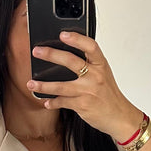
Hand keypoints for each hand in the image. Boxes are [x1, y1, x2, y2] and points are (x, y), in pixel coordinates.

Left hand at [26, 31, 142, 140]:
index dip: (76, 38)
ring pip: (61, 85)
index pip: (90, 46)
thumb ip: (89, 64)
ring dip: (44, 85)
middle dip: (51, 55)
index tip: (62, 34)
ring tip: (31, 84)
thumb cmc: (109, 95)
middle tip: (37, 51)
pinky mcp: (82, 105)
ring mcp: (88, 91)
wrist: (119, 116)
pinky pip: (62, 102)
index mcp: (101, 64)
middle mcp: (95, 76)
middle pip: (71, 61)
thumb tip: (65, 56)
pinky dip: (53, 102)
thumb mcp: (104, 74)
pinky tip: (47, 102)